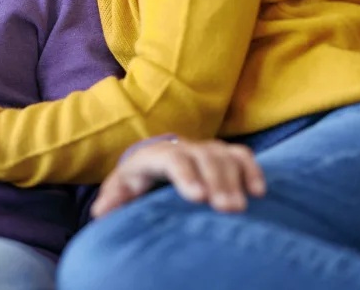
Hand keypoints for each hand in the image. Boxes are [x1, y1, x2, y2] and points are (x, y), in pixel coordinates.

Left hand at [91, 138, 265, 218]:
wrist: (154, 161)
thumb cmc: (137, 180)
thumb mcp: (122, 188)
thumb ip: (114, 199)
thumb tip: (100, 212)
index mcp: (155, 154)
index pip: (171, 159)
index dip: (186, 175)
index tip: (198, 197)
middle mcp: (183, 147)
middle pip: (203, 157)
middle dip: (216, 181)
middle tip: (227, 208)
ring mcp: (206, 148)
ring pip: (225, 156)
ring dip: (236, 179)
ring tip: (241, 207)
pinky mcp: (224, 153)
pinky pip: (242, 156)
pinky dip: (252, 170)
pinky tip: (259, 191)